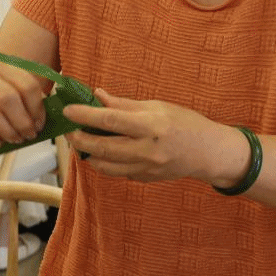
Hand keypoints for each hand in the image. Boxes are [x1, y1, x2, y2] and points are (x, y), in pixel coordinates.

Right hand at [0, 60, 46, 151]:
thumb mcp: (14, 88)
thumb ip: (30, 99)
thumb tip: (50, 121)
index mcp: (3, 67)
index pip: (27, 86)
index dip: (37, 109)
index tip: (40, 124)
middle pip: (8, 99)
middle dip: (23, 122)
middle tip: (29, 135)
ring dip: (7, 131)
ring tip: (16, 140)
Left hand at [63, 90, 226, 182]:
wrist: (207, 152)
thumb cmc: (185, 123)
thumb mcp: (158, 106)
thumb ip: (125, 104)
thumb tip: (98, 96)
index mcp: (150, 125)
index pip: (110, 120)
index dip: (85, 115)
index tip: (68, 110)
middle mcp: (146, 149)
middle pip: (101, 147)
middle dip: (79, 139)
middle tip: (69, 130)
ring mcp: (145, 168)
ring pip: (104, 165)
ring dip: (88, 153)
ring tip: (83, 141)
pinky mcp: (143, 179)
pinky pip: (116, 172)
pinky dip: (105, 162)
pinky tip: (104, 151)